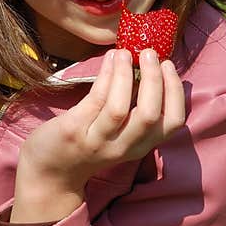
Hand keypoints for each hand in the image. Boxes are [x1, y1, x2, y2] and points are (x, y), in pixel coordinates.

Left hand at [11, 47, 185, 222]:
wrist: (50, 172)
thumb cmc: (88, 143)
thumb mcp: (120, 133)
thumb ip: (134, 107)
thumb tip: (146, 64)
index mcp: (141, 145)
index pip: (173, 123)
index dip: (175, 92)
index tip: (168, 65)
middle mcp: (123, 146)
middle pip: (150, 116)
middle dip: (155, 80)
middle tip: (151, 53)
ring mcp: (97, 141)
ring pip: (119, 108)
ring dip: (125, 75)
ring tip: (125, 52)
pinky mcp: (73, 132)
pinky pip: (94, 101)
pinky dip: (105, 77)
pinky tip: (109, 59)